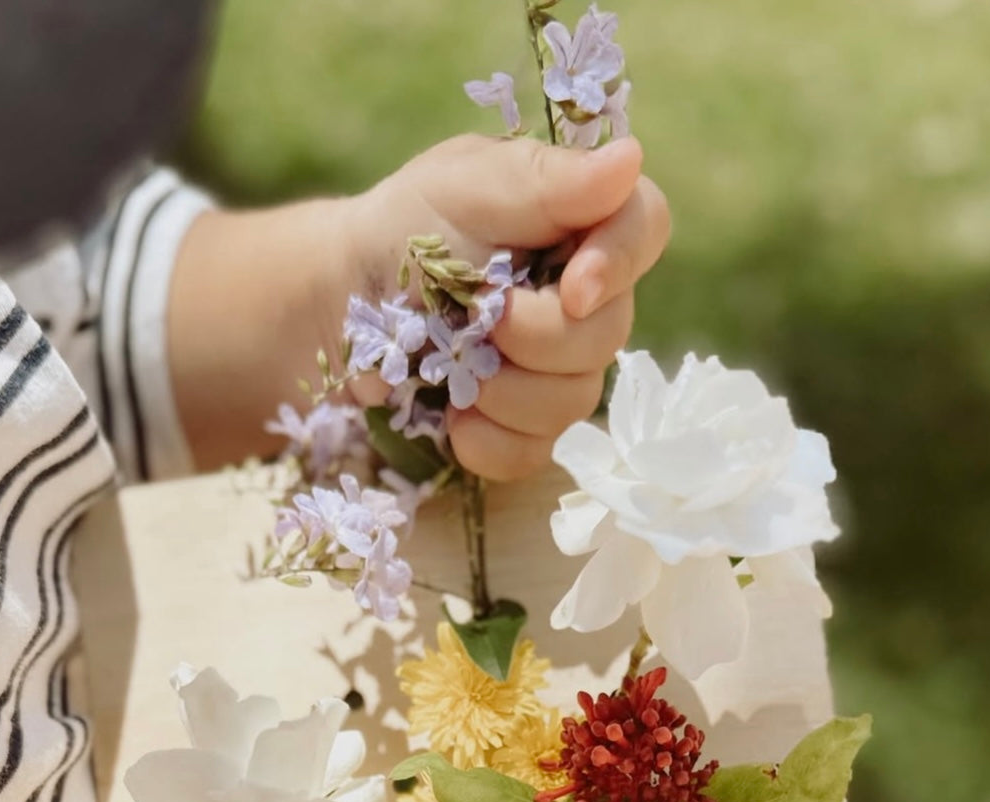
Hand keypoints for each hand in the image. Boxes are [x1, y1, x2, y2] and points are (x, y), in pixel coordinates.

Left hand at [348, 134, 670, 480]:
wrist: (344, 303)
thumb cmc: (405, 228)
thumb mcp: (468, 186)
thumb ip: (547, 182)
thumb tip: (630, 160)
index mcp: (581, 222)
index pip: (646, 229)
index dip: (619, 263)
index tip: (571, 287)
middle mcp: (586, 297)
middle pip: (609, 335)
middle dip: (535, 336)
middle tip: (477, 316)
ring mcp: (561, 369)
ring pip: (574, 402)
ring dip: (504, 390)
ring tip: (454, 364)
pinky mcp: (527, 426)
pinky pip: (534, 453)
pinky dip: (488, 440)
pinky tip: (454, 418)